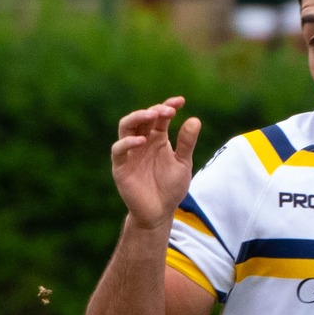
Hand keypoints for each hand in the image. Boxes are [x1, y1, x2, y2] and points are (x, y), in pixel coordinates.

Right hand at [111, 97, 200, 229]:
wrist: (159, 213)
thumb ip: (186, 143)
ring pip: (126, 127)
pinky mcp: (120, 167)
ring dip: (137, 117)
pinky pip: (118, 150)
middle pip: (141, 117)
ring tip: (151, 115)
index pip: (160, 116)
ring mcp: (130, 153)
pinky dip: (127, 142)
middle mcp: (141, 142)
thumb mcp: (183, 163)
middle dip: (153, 110)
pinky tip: (142, 141)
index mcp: (156, 138)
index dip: (168, 105)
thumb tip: (195, 120)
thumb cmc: (170, 188)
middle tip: (168, 111)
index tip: (181, 102)